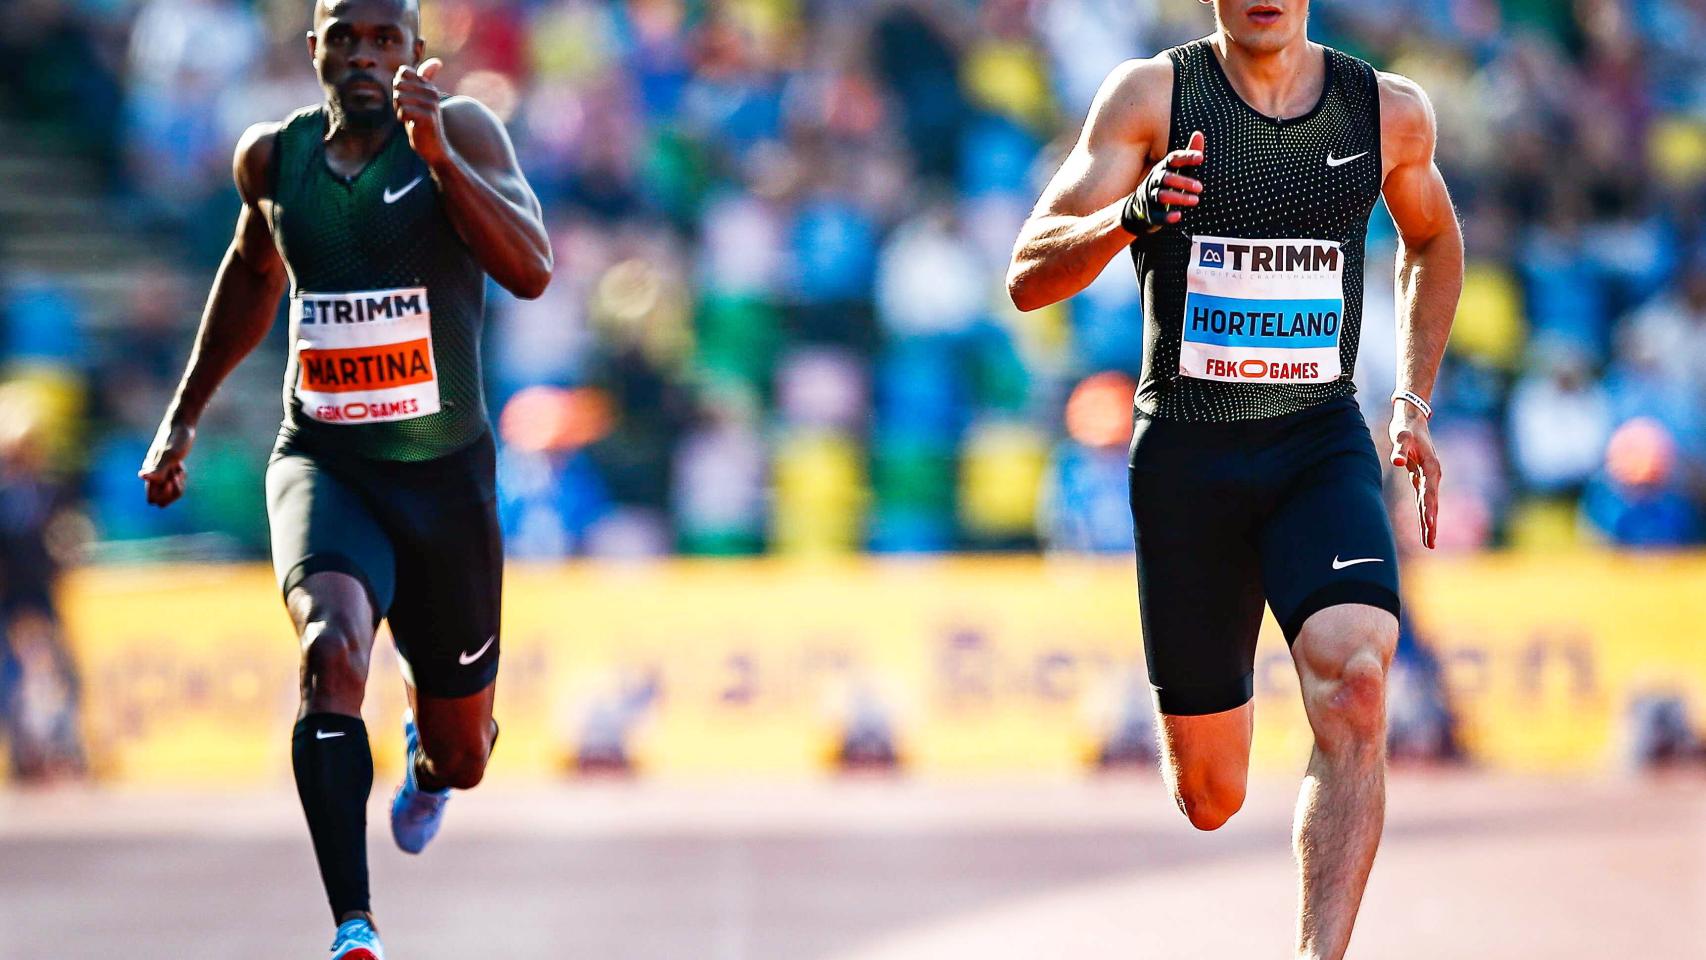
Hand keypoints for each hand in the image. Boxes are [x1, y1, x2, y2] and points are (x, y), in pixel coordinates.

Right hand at [139, 420, 195, 507]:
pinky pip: (174, 482)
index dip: (164, 496)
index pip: (153, 499)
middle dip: (173, 491)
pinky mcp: (169, 467)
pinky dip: (180, 478)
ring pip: (170, 491)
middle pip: (162, 498)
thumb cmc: (175, 439)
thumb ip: (158, 468)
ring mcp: (162, 471)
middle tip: (177, 474)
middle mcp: (154, 474)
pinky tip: (180, 467)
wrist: (181, 425)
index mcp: (150, 473)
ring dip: (178, 484)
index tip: (170, 481)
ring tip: (179, 469)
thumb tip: (142, 476)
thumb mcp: (170, 455)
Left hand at [394, 58, 448, 166]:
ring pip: (399, 98)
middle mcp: (432, 92)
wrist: (432, 147)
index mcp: (428, 85)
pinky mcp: (428, 116)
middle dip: (397, 100)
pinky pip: (403, 110)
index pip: (403, 71)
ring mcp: (431, 104)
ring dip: (399, 110)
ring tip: (410, 118)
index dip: (398, 86)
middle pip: (398, 84)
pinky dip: (402, 118)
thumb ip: (423, 80)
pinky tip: (412, 124)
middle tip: (408, 111)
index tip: (407, 98)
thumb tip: (438, 61)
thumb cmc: (422, 122)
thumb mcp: (421, 98)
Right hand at [1121, 130, 1205, 233]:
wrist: (1139, 208)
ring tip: (1195, 200)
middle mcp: (1154, 180)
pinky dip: (1167, 216)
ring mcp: (1150, 197)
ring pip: (1161, 195)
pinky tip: (1178, 216)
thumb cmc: (1164, 185)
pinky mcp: (1150, 214)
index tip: (1201, 158)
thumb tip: (1199, 134)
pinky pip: (1157, 215)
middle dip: (1183, 181)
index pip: (1172, 159)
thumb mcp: (1176, 170)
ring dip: (1178, 198)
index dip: (1186, 157)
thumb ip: (1188, 155)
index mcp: (1162, 168)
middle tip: (1200, 187)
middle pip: (1166, 178)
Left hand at [1389, 407, 1441, 548]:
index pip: (1429, 494)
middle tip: (1430, 543)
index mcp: (1431, 467)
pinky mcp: (1422, 475)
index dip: (1429, 512)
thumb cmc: (1406, 427)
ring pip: (1429, 502)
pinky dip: (1425, 511)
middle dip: (1431, 523)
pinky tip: (1425, 523)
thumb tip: (1397, 463)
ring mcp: (1429, 476)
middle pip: (1432, 503)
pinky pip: (1424, 497)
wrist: (1413, 417)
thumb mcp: (1401, 436)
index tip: (1429, 527)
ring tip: (1429, 541)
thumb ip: (1399, 450)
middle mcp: (1433, 474)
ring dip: (1429, 521)